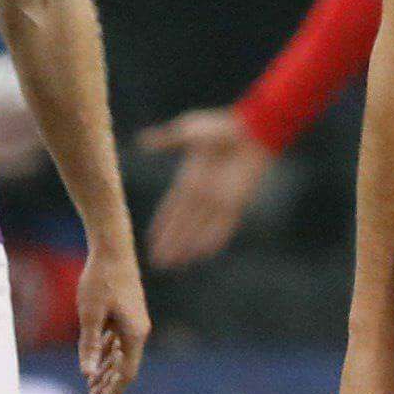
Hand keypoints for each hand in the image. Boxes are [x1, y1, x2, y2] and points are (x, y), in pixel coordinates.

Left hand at [76, 239, 150, 393]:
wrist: (113, 249)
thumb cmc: (100, 280)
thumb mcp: (90, 315)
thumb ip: (89, 346)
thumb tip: (88, 374)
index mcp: (134, 334)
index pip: (127, 372)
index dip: (113, 389)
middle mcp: (139, 330)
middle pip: (126, 366)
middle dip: (109, 383)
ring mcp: (134, 321)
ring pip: (122, 354)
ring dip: (108, 369)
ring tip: (92, 383)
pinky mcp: (127, 313)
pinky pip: (119, 340)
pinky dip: (109, 352)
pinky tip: (97, 359)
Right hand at [140, 109, 277, 269]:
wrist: (250, 130)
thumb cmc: (220, 127)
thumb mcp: (188, 131)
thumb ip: (167, 140)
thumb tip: (143, 142)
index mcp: (189, 179)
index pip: (172, 209)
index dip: (162, 226)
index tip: (150, 241)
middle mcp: (202, 194)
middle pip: (183, 225)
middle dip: (170, 244)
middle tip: (157, 263)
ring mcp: (219, 199)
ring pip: (199, 230)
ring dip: (187, 248)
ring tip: (174, 266)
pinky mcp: (236, 202)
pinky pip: (222, 226)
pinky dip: (212, 240)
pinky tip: (202, 255)